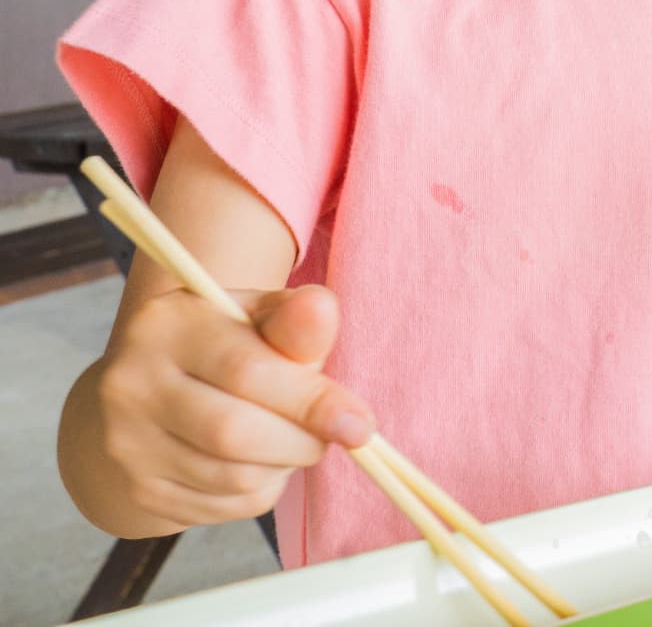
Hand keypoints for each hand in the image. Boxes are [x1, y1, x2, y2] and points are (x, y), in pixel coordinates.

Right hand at [86, 284, 371, 529]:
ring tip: (291, 439)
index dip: (311, 400)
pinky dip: (260, 489)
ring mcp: (127, 445)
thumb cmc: (215, 349)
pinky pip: (225, 506)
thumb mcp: (251, 318)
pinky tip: (259, 462)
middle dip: (302, 439)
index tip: (359, 422)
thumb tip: (322, 309)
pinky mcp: (139, 492)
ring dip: (284, 464)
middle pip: (236, 432)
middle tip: (333, 433)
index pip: (247, 369)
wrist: (135, 401)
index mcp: (167, 327)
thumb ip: (292, 320)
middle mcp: (132, 385)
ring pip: (234, 476)